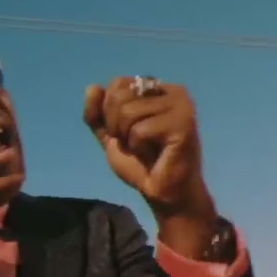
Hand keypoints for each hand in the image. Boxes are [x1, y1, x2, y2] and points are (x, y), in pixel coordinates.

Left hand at [83, 78, 215, 219]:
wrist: (162, 192)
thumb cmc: (140, 163)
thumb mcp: (110, 135)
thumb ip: (97, 113)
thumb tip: (92, 86)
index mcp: (157, 89)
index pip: (118, 83)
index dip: (110, 112)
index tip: (127, 132)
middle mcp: (173, 91)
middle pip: (120, 95)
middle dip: (117, 125)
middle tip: (138, 142)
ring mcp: (181, 105)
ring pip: (128, 112)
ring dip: (128, 138)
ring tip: (147, 148)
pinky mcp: (184, 123)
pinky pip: (140, 130)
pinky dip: (139, 147)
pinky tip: (157, 154)